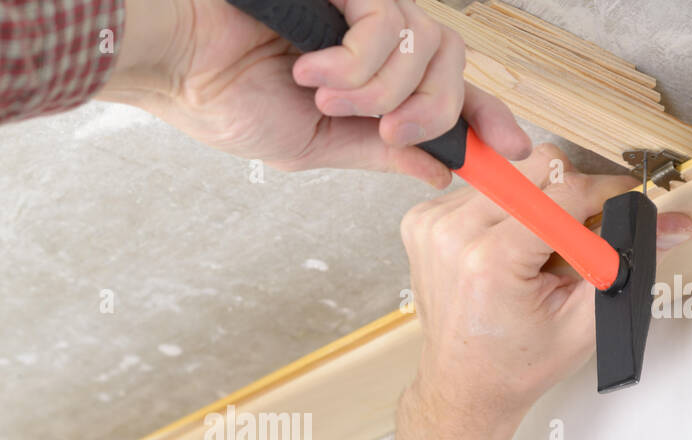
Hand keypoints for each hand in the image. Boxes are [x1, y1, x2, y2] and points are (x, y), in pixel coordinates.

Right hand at [101, 0, 530, 188]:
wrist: (177, 66)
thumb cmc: (224, 101)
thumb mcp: (315, 145)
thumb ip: (378, 153)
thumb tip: (435, 171)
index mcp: (369, 83)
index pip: (448, 94)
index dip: (487, 118)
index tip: (514, 151)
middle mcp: (374, 43)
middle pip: (454, 68)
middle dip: (431, 113)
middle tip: (386, 132)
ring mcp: (361, 11)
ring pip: (427, 48)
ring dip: (379, 92)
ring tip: (322, 94)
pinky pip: (387, 29)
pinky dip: (355, 63)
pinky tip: (310, 68)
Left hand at [401, 144, 691, 432]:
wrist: (463, 386)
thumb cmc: (514, 365)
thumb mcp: (585, 321)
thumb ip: (630, 263)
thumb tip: (675, 223)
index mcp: (490, 260)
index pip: (565, 192)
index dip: (606, 194)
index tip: (627, 201)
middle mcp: (453, 234)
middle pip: (536, 168)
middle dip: (570, 195)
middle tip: (576, 239)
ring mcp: (432, 225)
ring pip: (510, 172)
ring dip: (536, 203)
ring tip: (537, 252)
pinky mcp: (422, 221)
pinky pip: (482, 187)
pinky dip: (506, 210)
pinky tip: (509, 248)